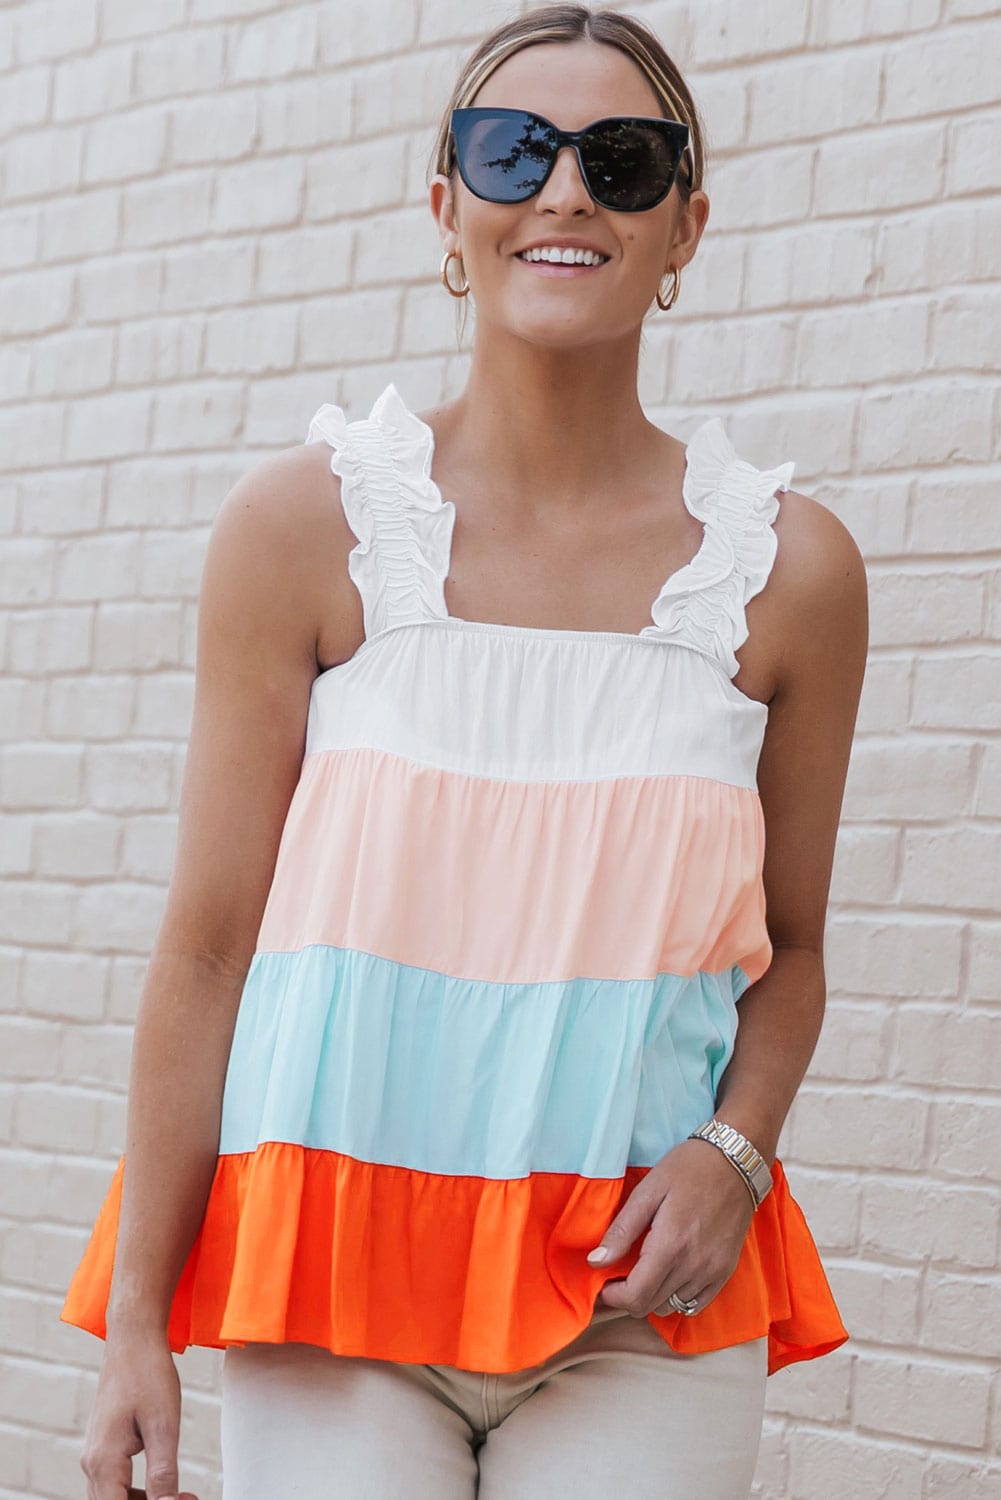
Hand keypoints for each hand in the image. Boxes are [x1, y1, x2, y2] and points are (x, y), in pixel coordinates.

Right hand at [80, 1329, 199, 1499]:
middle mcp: (92, 1462)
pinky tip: (162, 1482)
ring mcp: (94, 1454)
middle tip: (187, 1497)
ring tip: (182, 1494)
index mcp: (103, 1462)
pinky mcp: (103, 1445)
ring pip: (112, 1497)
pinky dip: (137, 1490)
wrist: (133, 1339)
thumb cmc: (149, 1375)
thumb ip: (162, 1472)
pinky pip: (114, 1482)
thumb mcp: (163, 1426)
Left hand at [587, 1138, 755, 1316]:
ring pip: (672, 1306)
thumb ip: (622, 1229)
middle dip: (629, 1296)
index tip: (604, 1283)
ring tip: (645, 1270)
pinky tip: (670, 1274)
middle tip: (619, 1274)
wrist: (736, 1161)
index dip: (614, 1297)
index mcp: (670, 1245)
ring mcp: (713, 1272)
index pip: (636, 1296)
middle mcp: (694, 1266)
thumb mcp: (648, 1190)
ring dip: (652, 1296)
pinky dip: (677, 1296)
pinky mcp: (725, 1271)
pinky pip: (696, 1304)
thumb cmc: (688, 1169)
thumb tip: (596, 1261)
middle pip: (651, 1305)